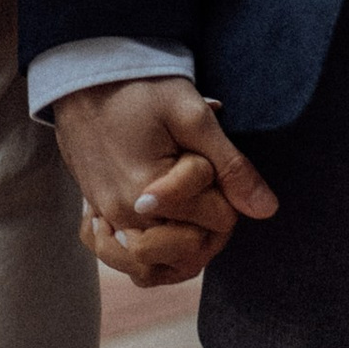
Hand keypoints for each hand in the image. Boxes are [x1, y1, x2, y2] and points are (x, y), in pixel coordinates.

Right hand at [53, 79, 277, 287]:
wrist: (82, 77)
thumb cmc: (138, 87)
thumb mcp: (191, 114)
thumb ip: (230, 165)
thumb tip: (266, 210)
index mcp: (148, 193)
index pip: (218, 220)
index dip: (229, 191)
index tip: (213, 160)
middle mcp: (123, 217)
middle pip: (190, 253)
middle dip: (212, 224)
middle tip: (211, 186)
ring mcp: (106, 221)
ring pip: (155, 270)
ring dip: (183, 249)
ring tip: (192, 212)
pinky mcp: (96, 217)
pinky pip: (125, 262)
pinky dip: (150, 257)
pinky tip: (164, 229)